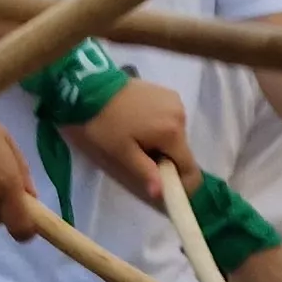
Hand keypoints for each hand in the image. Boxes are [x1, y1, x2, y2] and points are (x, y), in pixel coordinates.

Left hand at [62, 78, 188, 204]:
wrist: (92, 87)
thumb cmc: (105, 124)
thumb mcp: (122, 152)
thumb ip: (145, 172)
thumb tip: (160, 194)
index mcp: (172, 133)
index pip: (189, 167)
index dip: (180, 181)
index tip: (163, 184)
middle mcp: (181, 115)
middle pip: (181, 150)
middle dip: (166, 159)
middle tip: (139, 156)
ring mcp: (176, 101)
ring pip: (176, 135)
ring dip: (163, 142)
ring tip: (137, 136)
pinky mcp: (168, 93)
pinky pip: (171, 119)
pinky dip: (161, 126)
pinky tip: (141, 121)